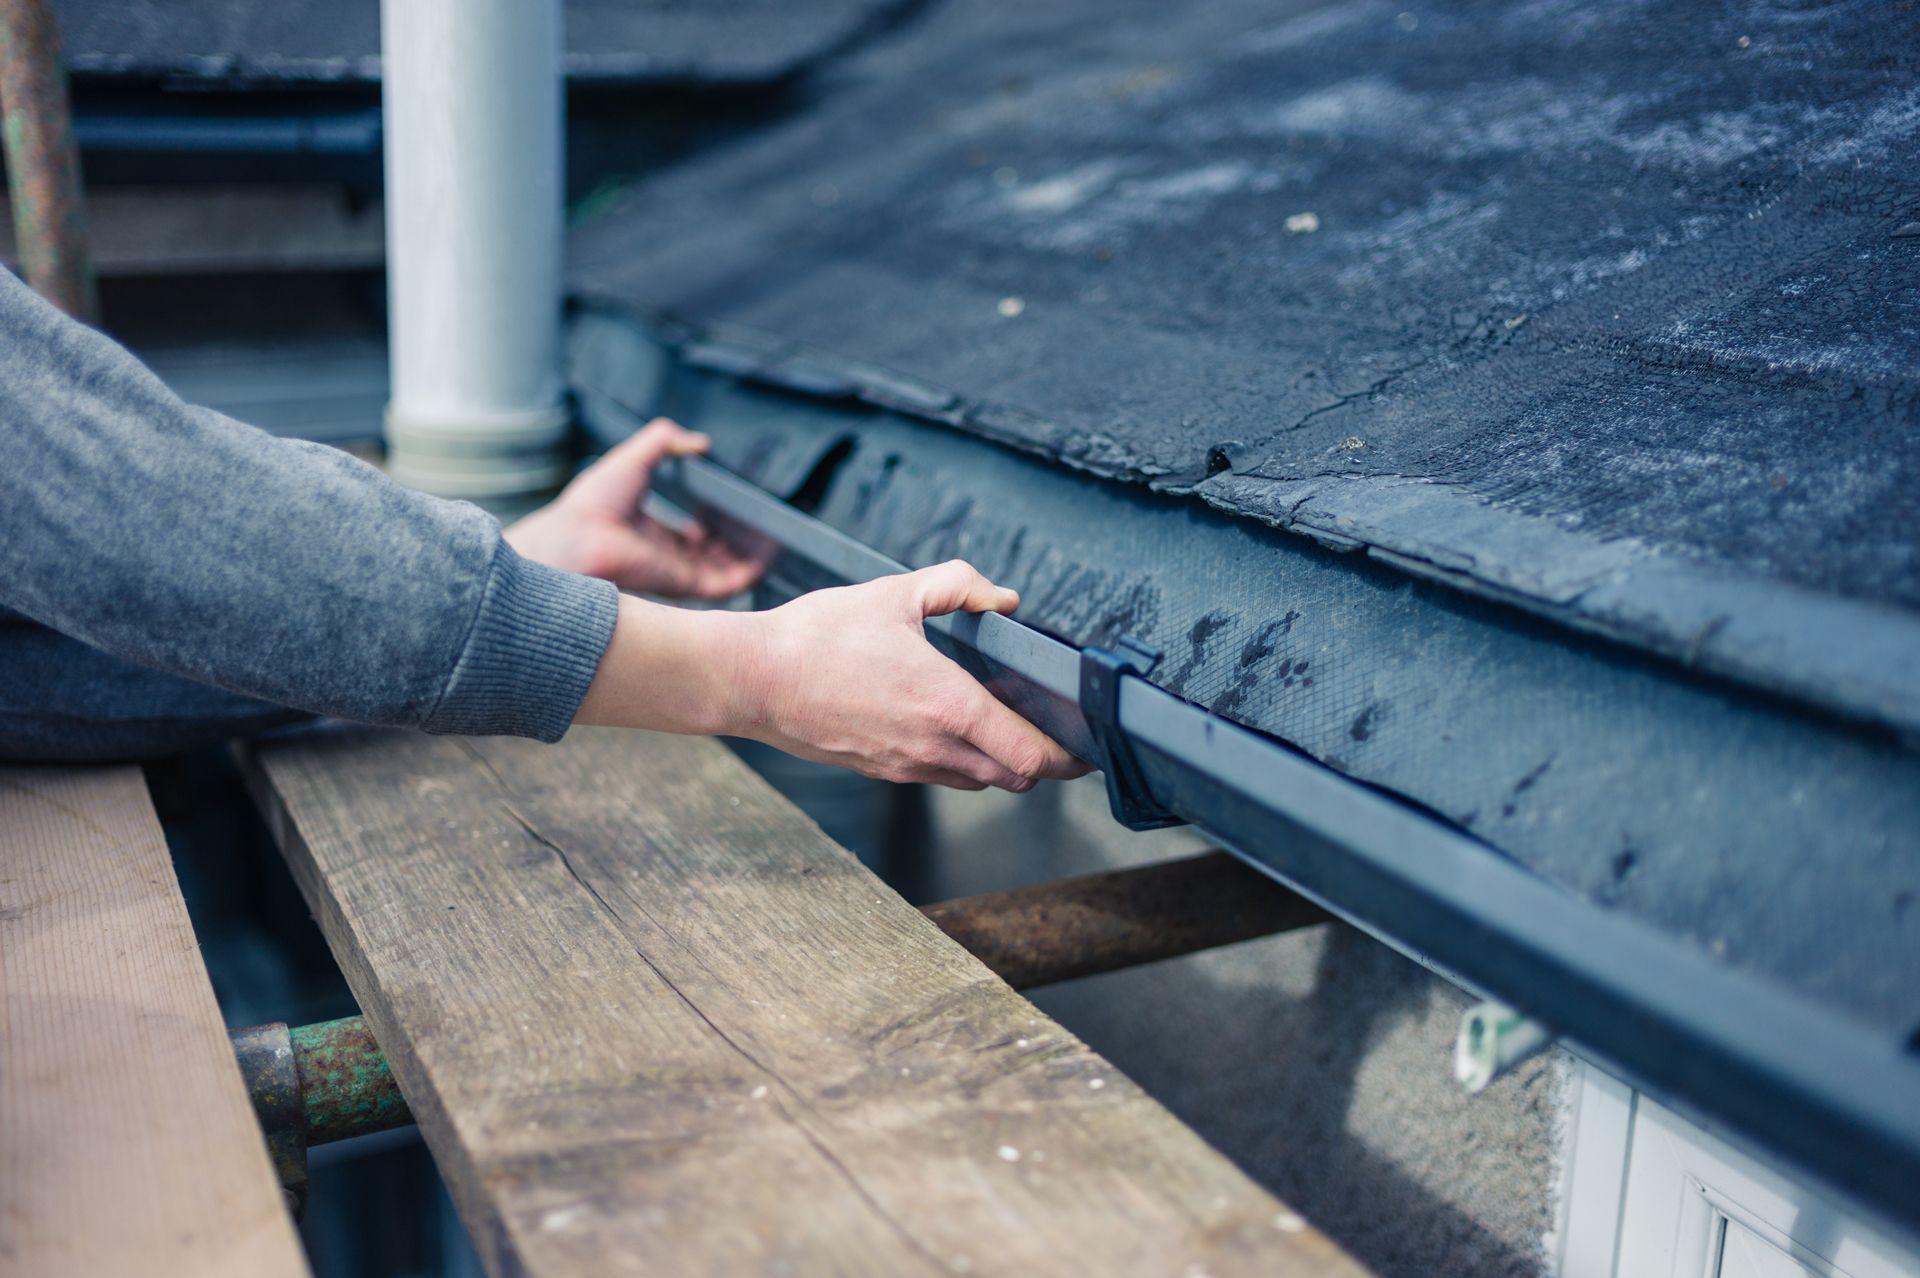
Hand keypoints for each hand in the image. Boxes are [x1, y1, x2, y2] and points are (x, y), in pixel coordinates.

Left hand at [504, 418, 763, 598]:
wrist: (578, 536)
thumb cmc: (594, 501)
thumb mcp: (635, 457)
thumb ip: (665, 441)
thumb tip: (700, 442)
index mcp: (651, 531)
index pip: (690, 536)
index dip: (713, 525)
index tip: (734, 513)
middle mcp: (666, 555)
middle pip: (711, 556)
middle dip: (736, 545)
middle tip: (760, 529)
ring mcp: (676, 571)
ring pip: (723, 571)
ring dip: (748, 560)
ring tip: (773, 541)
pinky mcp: (684, 584)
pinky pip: (725, 586)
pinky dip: (747, 575)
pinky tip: (765, 558)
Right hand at [739, 560, 1091, 790]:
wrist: (751, 680)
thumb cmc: (816, 637)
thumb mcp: (893, 593)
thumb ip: (958, 586)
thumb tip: (1002, 598)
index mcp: (946, 703)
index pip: (1030, 755)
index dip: (1067, 756)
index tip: (1085, 743)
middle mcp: (932, 745)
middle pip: (1015, 777)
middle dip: (1043, 760)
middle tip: (1054, 730)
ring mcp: (905, 765)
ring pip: (980, 781)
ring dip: (1002, 762)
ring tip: (1006, 726)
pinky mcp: (881, 771)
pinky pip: (941, 776)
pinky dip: (963, 761)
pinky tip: (952, 726)